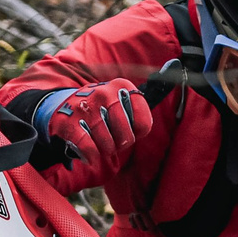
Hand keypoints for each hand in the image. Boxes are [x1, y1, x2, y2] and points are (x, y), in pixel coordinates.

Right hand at [38, 79, 152, 172]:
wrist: (62, 106)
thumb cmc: (101, 109)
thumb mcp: (121, 100)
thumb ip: (141, 107)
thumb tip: (175, 80)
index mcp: (122, 86)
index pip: (143, 123)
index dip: (138, 133)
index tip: (130, 129)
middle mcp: (105, 92)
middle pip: (127, 137)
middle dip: (121, 144)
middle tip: (113, 138)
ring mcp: (86, 107)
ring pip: (108, 145)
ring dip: (105, 149)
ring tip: (99, 141)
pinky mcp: (69, 122)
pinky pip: (89, 148)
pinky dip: (91, 156)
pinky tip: (90, 154)